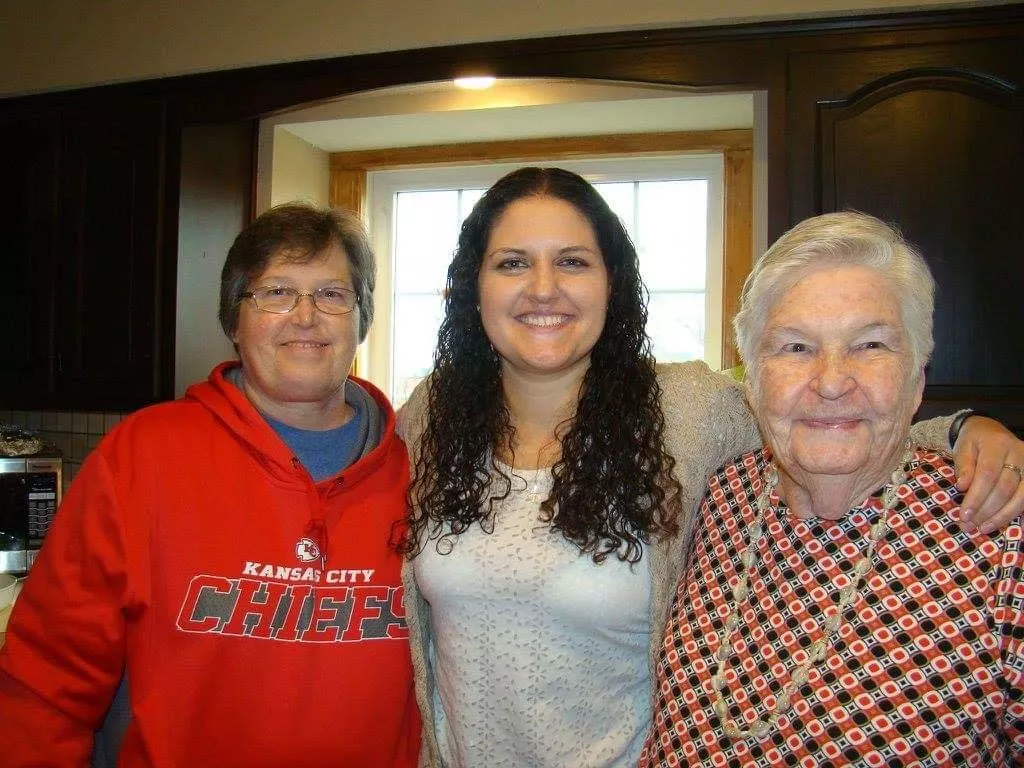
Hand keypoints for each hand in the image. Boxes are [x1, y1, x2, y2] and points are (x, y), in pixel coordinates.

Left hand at [953, 416, 1023, 533]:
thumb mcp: (963, 448)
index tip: (963, 514)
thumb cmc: (974, 441)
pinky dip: (1016, 514)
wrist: (991, 430)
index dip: (976, 496)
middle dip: (986, 510)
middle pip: (1004, 488)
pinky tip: (1005, 525)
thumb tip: (962, 487)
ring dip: (1002, 516)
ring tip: (982, 528)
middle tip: (969, 525)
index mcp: (997, 444)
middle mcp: (1019, 454)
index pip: (988, 474)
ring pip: (1020, 496)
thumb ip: (963, 466)